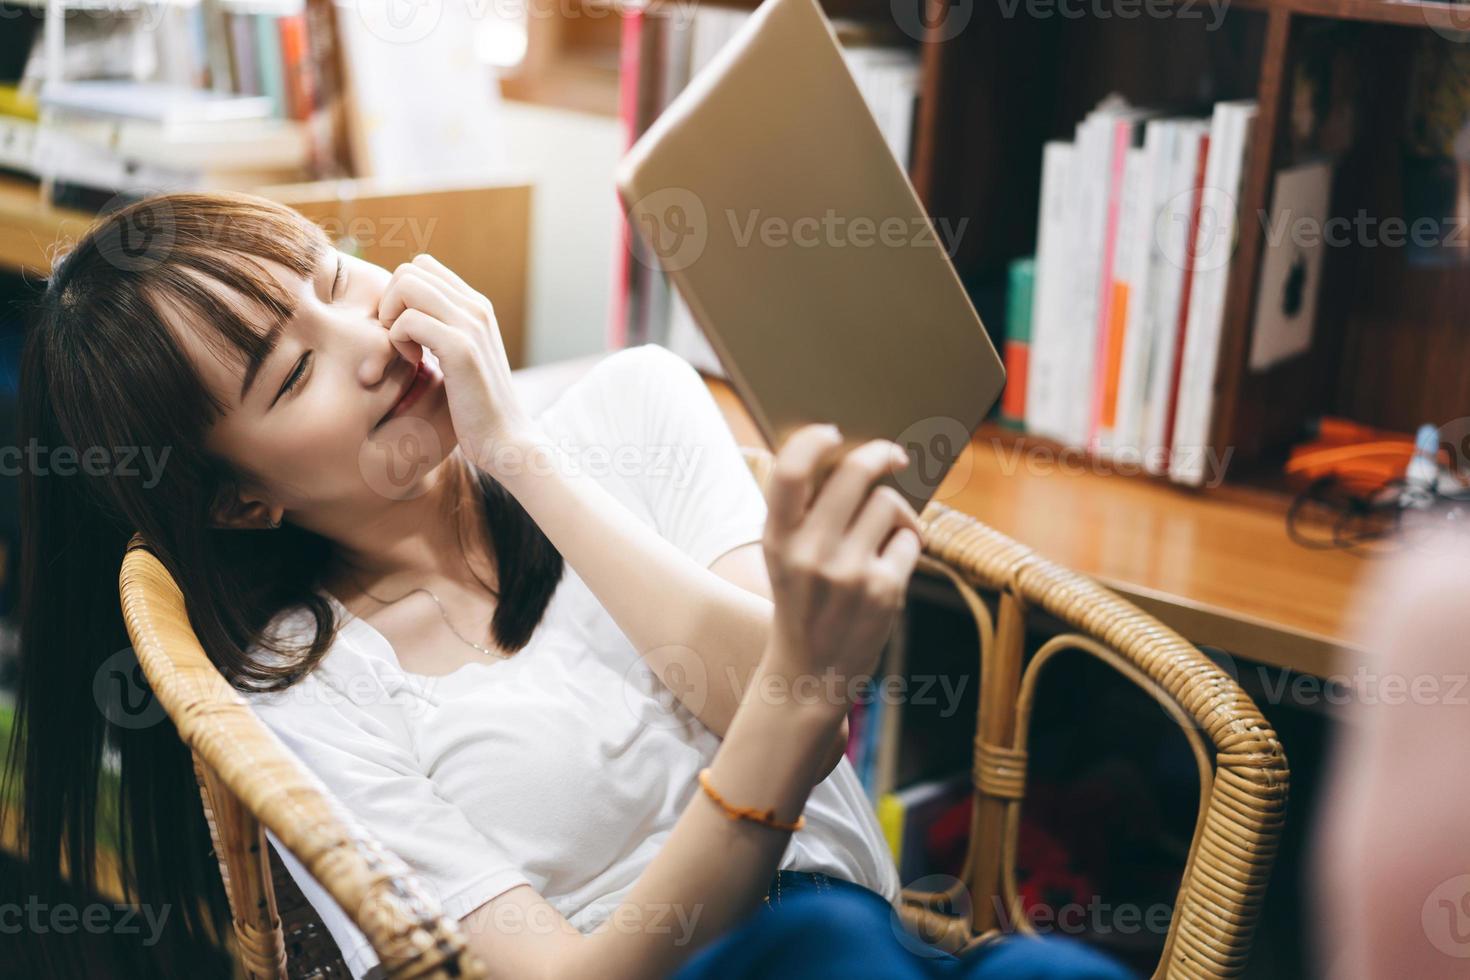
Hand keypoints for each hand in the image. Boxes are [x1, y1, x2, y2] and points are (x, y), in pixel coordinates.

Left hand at [377, 254, 536, 468]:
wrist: (506, 440)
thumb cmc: (477, 407)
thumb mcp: (462, 360)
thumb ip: (444, 331)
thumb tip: (408, 315)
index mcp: (477, 307)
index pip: (424, 267)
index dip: (401, 295)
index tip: (405, 331)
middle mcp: (476, 308)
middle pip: (411, 269)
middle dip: (391, 302)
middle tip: (399, 340)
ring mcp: (471, 326)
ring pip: (407, 285)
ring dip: (392, 316)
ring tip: (405, 350)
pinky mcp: (461, 349)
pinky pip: (409, 321)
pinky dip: (398, 340)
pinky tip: (414, 364)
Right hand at [760, 424, 922, 702]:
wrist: (811, 673)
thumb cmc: (802, 601)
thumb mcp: (783, 558)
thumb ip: (804, 512)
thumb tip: (853, 454)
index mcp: (777, 539)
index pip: (789, 471)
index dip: (813, 440)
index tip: (833, 431)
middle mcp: (810, 553)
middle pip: (856, 473)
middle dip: (881, 455)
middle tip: (893, 455)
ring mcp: (849, 573)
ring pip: (889, 504)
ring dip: (897, 514)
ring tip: (887, 535)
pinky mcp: (884, 590)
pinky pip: (910, 539)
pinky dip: (906, 547)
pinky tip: (889, 569)